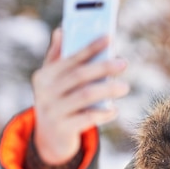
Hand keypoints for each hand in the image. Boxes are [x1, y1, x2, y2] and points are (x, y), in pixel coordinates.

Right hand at [31, 28, 129, 164]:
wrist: (49, 138)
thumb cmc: (58, 101)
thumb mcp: (53, 81)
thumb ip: (58, 57)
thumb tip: (62, 30)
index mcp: (45, 75)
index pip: (70, 58)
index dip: (90, 47)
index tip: (110, 38)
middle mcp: (45, 92)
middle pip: (79, 75)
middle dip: (103, 67)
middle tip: (123, 63)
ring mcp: (53, 111)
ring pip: (85, 96)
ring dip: (107, 90)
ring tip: (125, 87)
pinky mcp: (62, 129)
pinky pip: (87, 118)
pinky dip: (103, 113)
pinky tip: (114, 110)